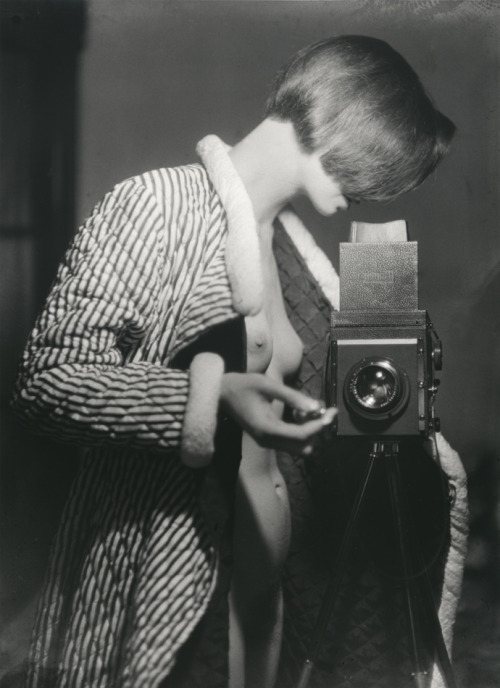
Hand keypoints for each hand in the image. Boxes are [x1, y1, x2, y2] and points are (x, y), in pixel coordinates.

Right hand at [219, 372, 335, 455]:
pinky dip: (301, 430)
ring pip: (299, 447)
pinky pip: (291, 442)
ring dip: (309, 431)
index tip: (332, 411)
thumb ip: (292, 396)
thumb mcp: (268, 385)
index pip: (301, 435)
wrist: (223, 394)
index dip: (319, 424)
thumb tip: (315, 406)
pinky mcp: (268, 440)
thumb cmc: (244, 386)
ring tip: (307, 409)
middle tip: (323, 409)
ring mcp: (267, 442)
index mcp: (267, 428)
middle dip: (317, 429)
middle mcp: (267, 441)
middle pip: (304, 446)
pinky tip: (299, 412)